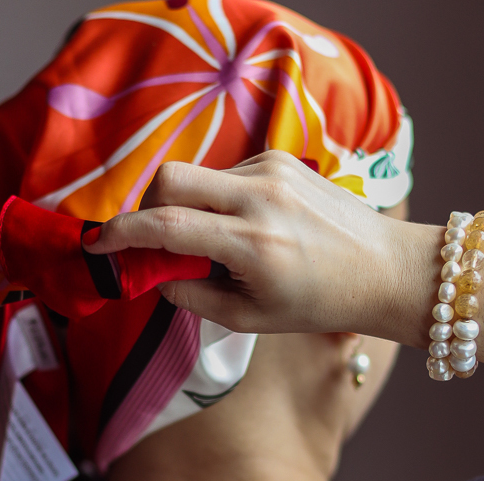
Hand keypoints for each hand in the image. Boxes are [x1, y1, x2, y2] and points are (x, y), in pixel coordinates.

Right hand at [85, 150, 406, 333]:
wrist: (385, 269)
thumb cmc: (320, 303)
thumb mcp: (250, 317)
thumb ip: (191, 295)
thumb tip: (154, 274)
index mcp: (254, 244)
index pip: (167, 226)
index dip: (121, 232)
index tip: (98, 243)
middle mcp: (261, 198)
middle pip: (170, 178)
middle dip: (146, 205)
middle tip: (153, 238)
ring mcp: (274, 170)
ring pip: (197, 175)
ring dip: (187, 205)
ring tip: (216, 241)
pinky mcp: (282, 159)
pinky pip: (225, 172)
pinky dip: (216, 198)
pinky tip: (243, 223)